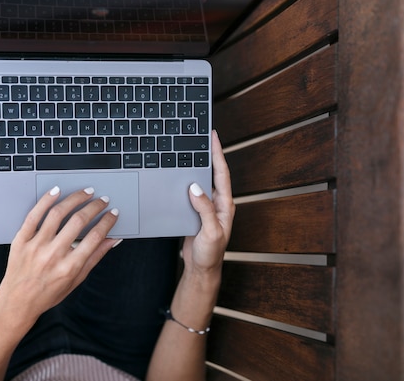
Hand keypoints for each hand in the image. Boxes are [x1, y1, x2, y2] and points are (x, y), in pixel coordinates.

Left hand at [0, 186, 119, 331]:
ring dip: (75, 199)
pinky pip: (34, 215)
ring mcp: (36, 246)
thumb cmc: (47, 293)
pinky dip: (46, 200)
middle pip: (78, 221)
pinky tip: (56, 192)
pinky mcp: (21, 240)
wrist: (17, 302)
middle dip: (94, 207)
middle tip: (101, 200)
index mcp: (69, 267)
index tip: (113, 213)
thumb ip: (95, 257)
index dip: (107, 222)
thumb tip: (112, 240)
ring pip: (57, 213)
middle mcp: (53, 255)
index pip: (94, 237)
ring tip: (85, 193)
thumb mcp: (76, 280)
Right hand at [182, 130, 234, 276]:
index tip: (213, 137)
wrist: (201, 269)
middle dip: (209, 153)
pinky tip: (179, 172)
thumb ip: (204, 209)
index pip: (221, 173)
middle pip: (213, 172)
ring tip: (192, 148)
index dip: (218, 154)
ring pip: (201, 180)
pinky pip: (190, 192)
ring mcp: (206, 207)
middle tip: (203, 136)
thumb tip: (195, 188)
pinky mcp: (195, 212)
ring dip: (197, 165)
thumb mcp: (210, 231)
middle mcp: (217, 203)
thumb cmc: (210, 253)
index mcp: (224, 205)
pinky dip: (185, 179)